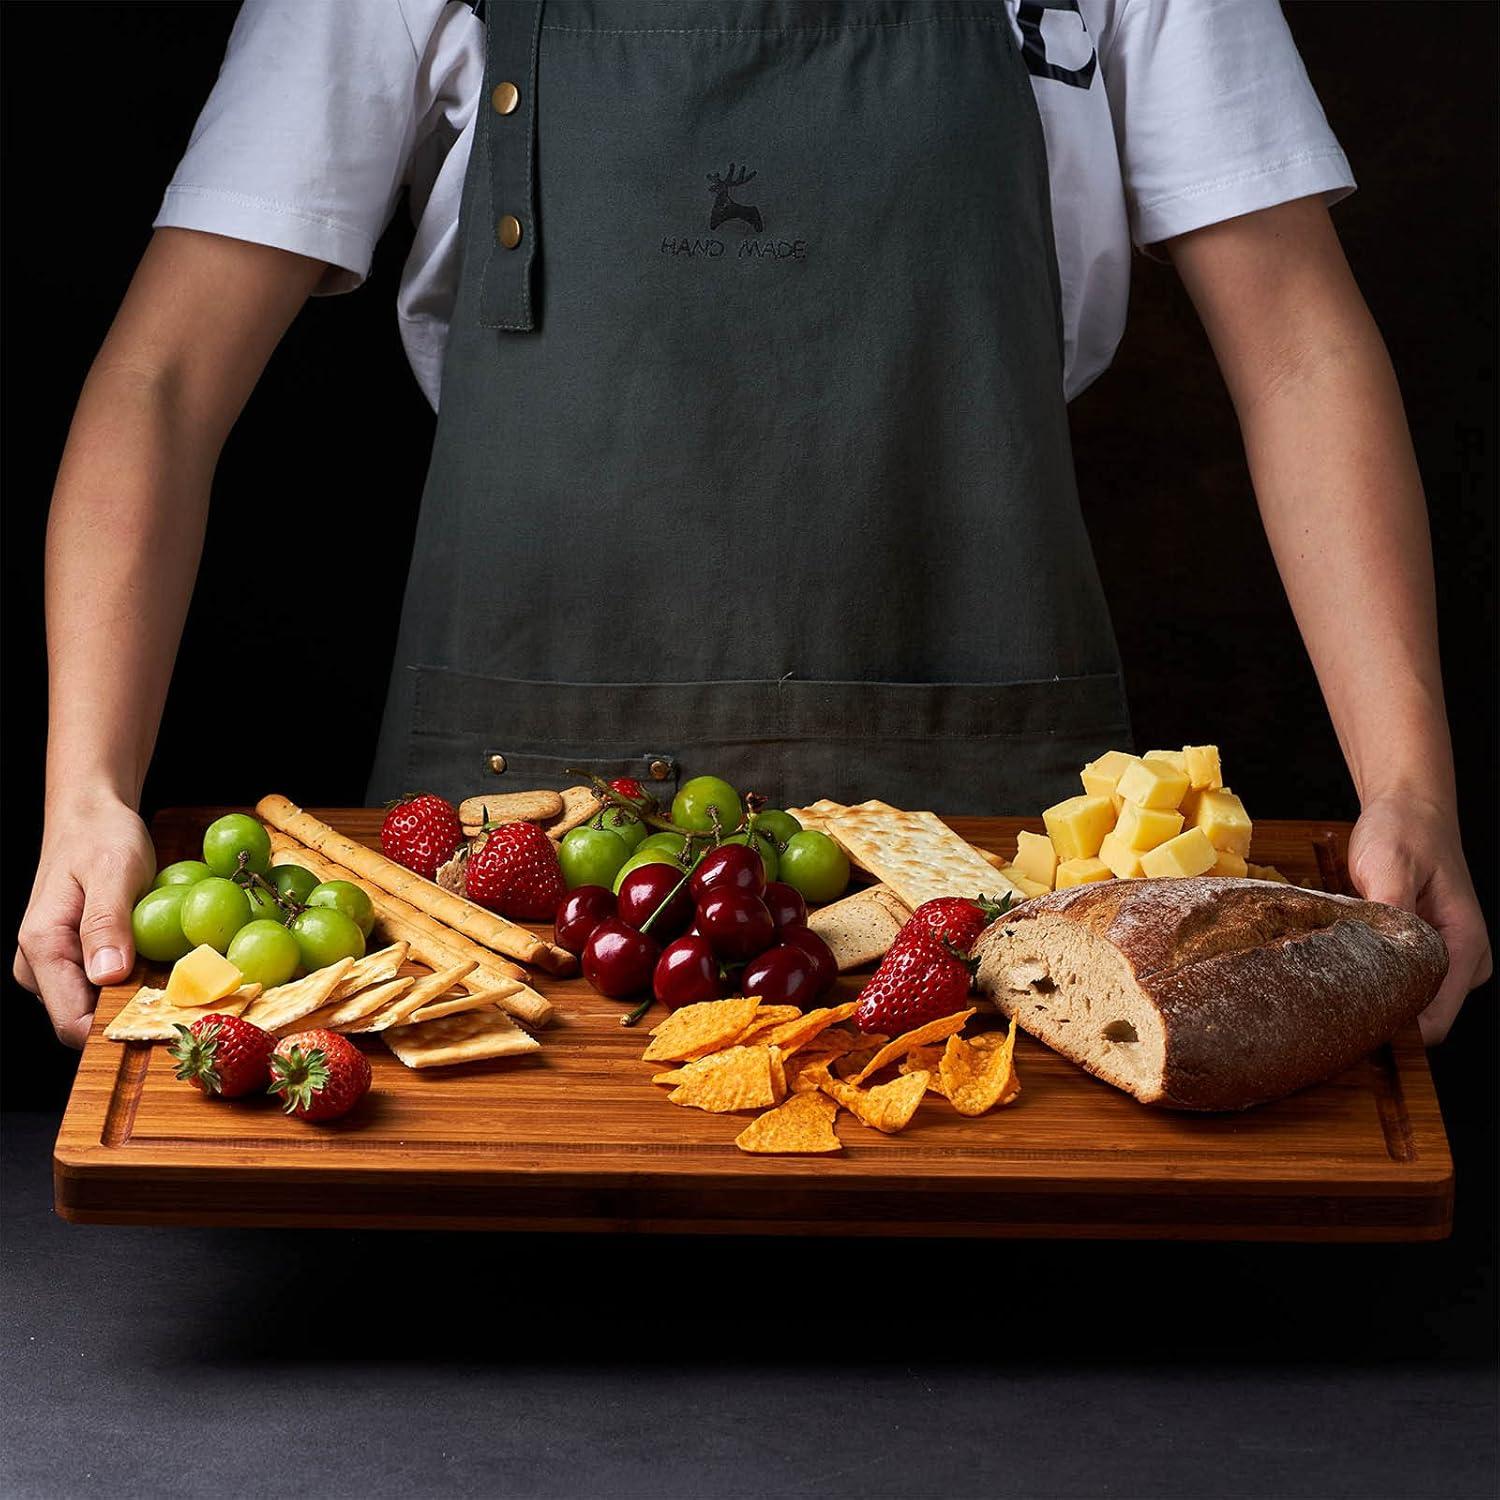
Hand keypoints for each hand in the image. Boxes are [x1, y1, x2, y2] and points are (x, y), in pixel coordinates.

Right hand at [13, 794, 154, 1047]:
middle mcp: (40, 966)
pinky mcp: (76, 959)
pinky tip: (164, 964)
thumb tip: (108, 976)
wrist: (90, 815)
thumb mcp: (113, 872)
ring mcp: (56, 965)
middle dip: (132, 1015)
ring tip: (179, 978)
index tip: (167, 1021)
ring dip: (136, 998)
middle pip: (85, 1019)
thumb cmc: (101, 837)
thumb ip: (106, 923)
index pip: (71, 1022)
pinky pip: (104, 986)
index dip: (117, 1029)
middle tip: (187, 997)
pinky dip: (135, 982)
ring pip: (97, 1005)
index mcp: (42, 948)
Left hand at [1348, 794, 1491, 1044]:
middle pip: (1422, 1017)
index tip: (1348, 1028)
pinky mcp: (1427, 950)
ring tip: (1334, 979)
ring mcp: (1448, 957)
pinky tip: (1346, 963)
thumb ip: (1389, 912)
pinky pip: (1403, 978)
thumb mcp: (1389, 866)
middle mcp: (1464, 960)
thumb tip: (1380, 961)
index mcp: (1465, 945)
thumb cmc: (1404, 831)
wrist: (1409, 808)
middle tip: (1328, 1004)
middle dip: (1379, 1016)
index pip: (1435, 1021)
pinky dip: (1375, 976)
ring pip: (1411, 999)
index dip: (1394, 1030)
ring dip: (1375, 994)